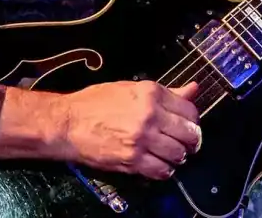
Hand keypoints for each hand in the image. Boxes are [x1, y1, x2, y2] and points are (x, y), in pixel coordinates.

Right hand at [61, 80, 201, 179]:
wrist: (67, 123)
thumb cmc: (95, 103)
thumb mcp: (131, 89)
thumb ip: (166, 92)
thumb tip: (194, 90)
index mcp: (151, 94)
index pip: (189, 111)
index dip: (193, 121)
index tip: (188, 126)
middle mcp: (150, 116)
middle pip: (188, 134)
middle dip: (190, 141)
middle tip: (184, 143)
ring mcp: (142, 140)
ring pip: (178, 154)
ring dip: (177, 156)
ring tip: (169, 154)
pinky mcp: (132, 160)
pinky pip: (161, 171)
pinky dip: (164, 170)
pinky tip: (157, 164)